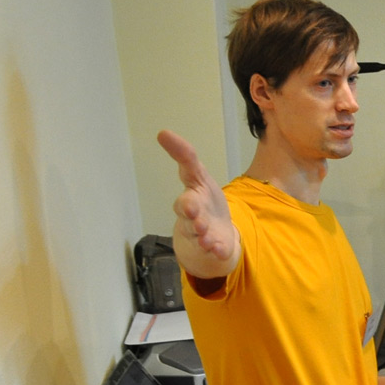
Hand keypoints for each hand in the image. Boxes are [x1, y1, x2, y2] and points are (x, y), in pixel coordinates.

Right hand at [160, 130, 237, 268]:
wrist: (212, 230)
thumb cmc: (203, 200)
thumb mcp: (197, 176)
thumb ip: (185, 156)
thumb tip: (162, 132)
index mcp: (190, 202)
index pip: (185, 202)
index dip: (187, 204)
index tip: (189, 204)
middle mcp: (193, 221)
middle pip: (191, 222)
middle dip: (194, 221)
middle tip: (198, 221)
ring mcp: (203, 236)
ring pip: (201, 238)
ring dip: (204, 238)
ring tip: (208, 239)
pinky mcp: (216, 247)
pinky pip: (216, 251)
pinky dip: (218, 251)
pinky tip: (221, 251)